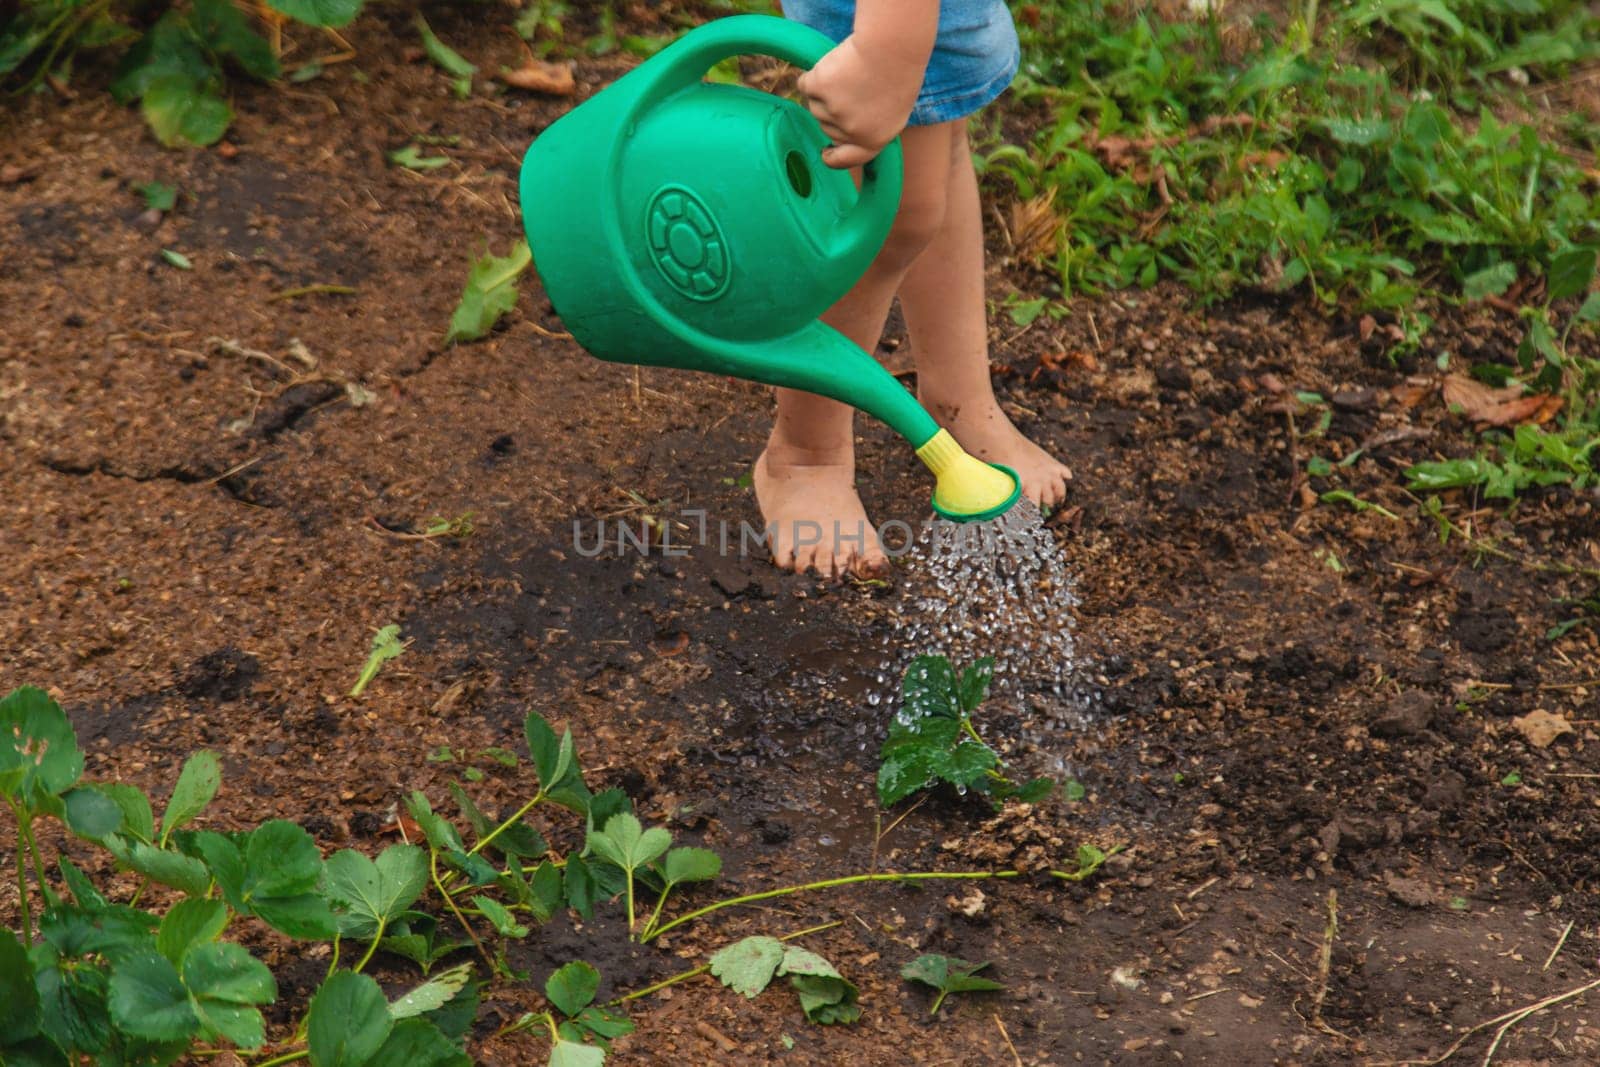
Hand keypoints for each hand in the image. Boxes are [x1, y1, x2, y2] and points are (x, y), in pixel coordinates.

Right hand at [796, 33, 926, 168]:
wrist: (892, 45)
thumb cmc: (899, 71)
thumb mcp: (895, 110)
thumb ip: (871, 126)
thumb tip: (845, 131)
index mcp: (874, 141)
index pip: (846, 159)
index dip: (833, 158)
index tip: (825, 153)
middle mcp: (852, 132)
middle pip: (826, 126)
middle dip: (832, 110)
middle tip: (851, 86)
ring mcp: (833, 112)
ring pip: (815, 106)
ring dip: (824, 91)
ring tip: (848, 72)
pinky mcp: (819, 89)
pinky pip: (806, 85)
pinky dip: (814, 76)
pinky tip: (834, 65)